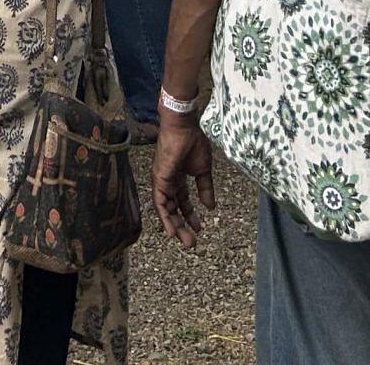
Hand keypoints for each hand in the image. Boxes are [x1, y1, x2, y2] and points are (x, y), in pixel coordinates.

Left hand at [153, 119, 214, 247]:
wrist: (184, 127)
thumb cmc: (193, 142)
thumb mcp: (203, 170)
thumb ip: (205, 189)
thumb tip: (210, 207)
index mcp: (178, 178)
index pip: (183, 202)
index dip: (190, 215)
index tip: (199, 228)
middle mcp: (168, 182)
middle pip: (174, 209)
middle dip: (183, 225)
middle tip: (192, 242)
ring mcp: (162, 181)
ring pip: (166, 209)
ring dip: (175, 226)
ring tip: (185, 240)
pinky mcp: (159, 180)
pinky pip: (160, 203)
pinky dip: (164, 218)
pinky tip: (171, 231)